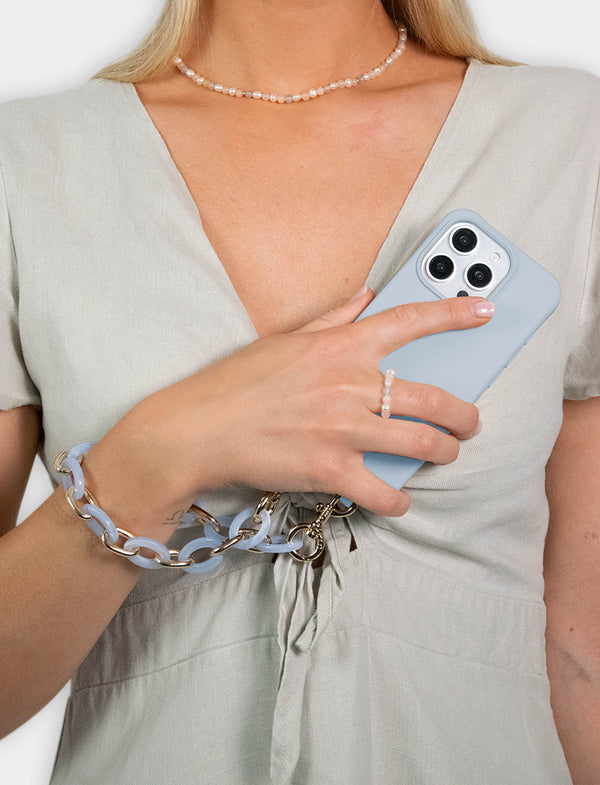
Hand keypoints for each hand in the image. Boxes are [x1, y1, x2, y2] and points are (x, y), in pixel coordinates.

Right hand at [82, 290, 491, 521]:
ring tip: (444, 455)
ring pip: (423, 445)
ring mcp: (343, 430)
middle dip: (465, 416)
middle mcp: (349, 385)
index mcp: (339, 347)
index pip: (409, 321)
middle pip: (434, 399)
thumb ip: (332, 318)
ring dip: (444, 453)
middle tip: (470, 423)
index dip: (454, 313)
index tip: (484, 311)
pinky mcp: (330, 471)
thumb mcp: (284, 339)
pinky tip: (398, 498)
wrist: (197, 429)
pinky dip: (399, 500)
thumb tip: (365, 297)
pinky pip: (385, 492)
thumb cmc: (235, 382)